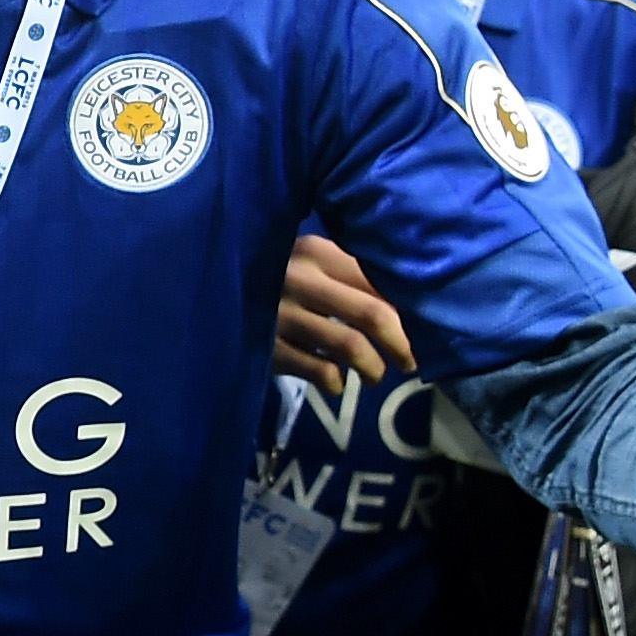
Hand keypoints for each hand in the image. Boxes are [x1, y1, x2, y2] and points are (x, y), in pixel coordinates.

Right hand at [272, 235, 412, 394]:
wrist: (212, 294)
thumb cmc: (278, 276)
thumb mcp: (313, 264)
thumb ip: (353, 276)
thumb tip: (411, 307)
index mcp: (318, 252)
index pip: (380, 283)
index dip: (410, 312)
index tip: (424, 330)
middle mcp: (300, 280)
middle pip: (373, 315)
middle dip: (402, 345)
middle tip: (411, 363)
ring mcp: (281, 315)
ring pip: (350, 348)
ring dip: (374, 369)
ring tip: (375, 375)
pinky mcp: (267, 348)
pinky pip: (320, 372)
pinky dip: (337, 382)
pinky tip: (337, 382)